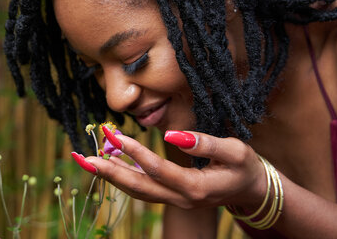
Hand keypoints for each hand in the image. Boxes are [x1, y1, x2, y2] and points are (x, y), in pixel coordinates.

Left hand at [75, 128, 266, 210]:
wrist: (252, 190)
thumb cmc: (245, 167)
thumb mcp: (235, 151)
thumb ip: (206, 143)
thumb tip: (172, 135)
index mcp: (196, 187)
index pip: (159, 171)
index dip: (136, 153)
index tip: (116, 137)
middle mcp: (181, 199)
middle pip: (140, 188)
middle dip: (110, 173)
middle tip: (84, 159)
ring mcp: (175, 200)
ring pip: (138, 191)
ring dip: (111, 176)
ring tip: (87, 161)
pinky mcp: (171, 196)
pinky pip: (143, 188)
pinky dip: (123, 177)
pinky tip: (108, 164)